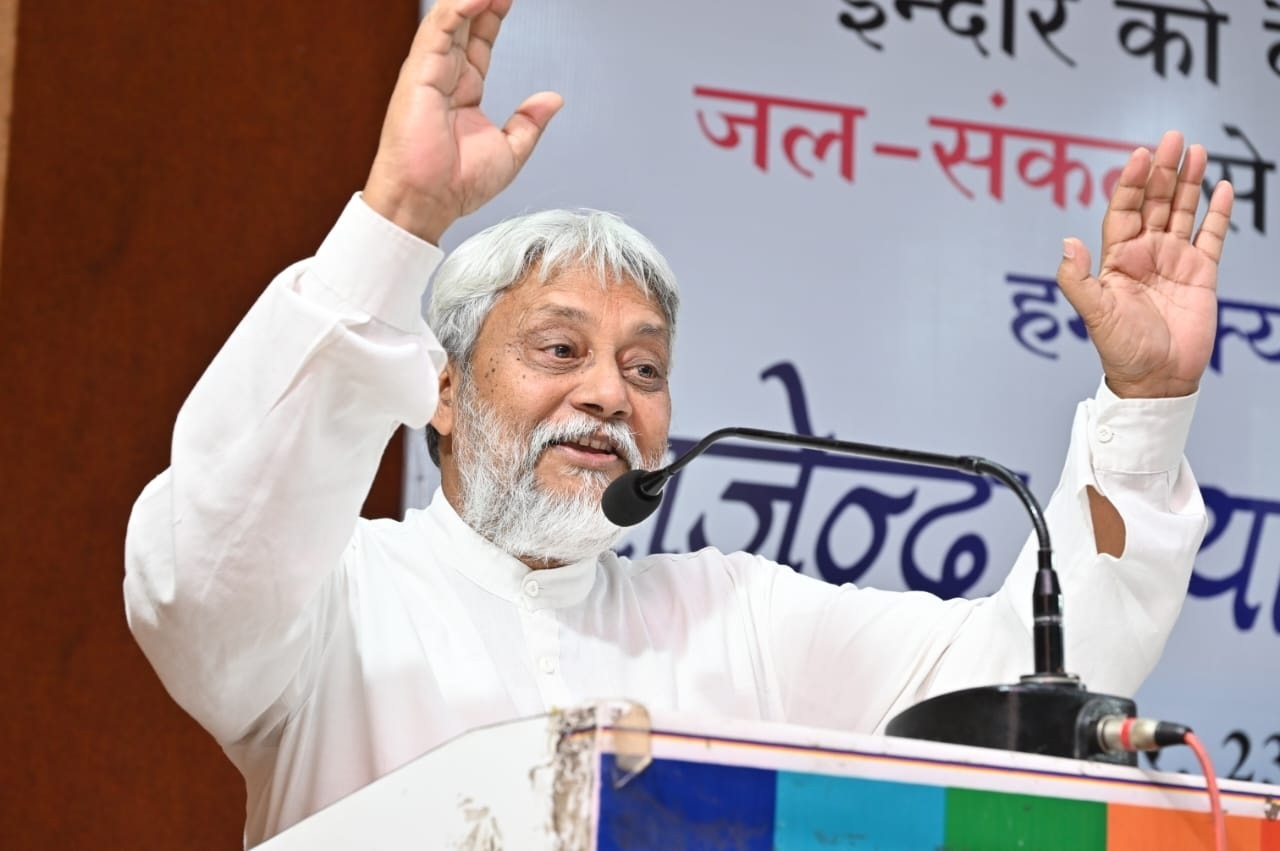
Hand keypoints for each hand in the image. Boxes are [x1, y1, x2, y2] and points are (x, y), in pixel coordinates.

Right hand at [362, 0, 562, 242]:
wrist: (428, 202)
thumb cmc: (457, 186)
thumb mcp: (509, 152)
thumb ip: (529, 123)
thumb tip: (553, 100)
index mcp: (463, 92)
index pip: (478, 42)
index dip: (493, 18)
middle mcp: (443, 78)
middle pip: (464, 23)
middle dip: (483, 1)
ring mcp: (429, 73)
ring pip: (449, 20)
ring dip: (472, 0)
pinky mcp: (418, 75)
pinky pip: (438, 31)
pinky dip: (458, 10)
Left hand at [1056, 130, 1233, 398]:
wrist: (1156, 380)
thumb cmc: (1121, 350)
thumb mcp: (1095, 314)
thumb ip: (1077, 279)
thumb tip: (1066, 243)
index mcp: (1117, 259)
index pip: (1124, 211)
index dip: (1132, 183)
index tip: (1140, 155)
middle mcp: (1146, 254)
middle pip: (1155, 202)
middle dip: (1163, 170)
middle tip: (1173, 137)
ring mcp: (1175, 261)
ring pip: (1182, 212)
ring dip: (1188, 182)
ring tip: (1196, 150)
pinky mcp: (1202, 274)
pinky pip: (1212, 236)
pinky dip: (1217, 213)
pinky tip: (1221, 189)